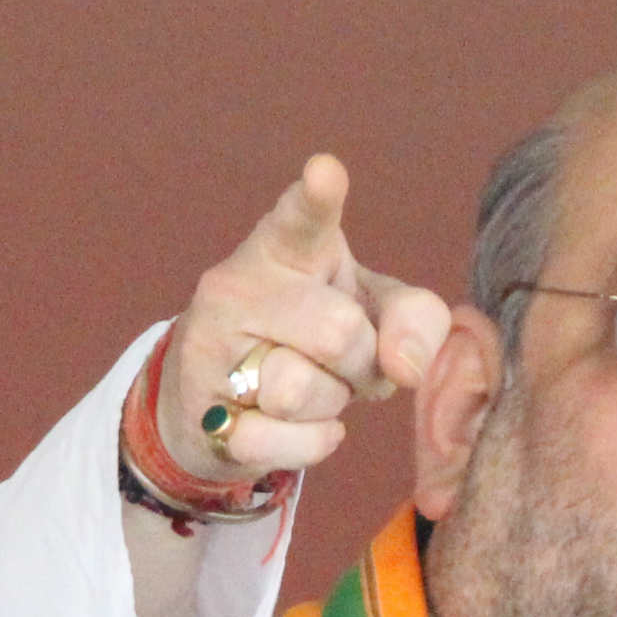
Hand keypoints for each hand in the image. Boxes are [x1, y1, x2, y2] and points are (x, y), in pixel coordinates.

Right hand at [157, 153, 453, 481]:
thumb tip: (407, 365)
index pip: (301, 221)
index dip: (316, 200)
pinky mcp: (203, 410)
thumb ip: (413, 319)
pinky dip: (309, 444)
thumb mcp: (372, 315)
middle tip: (347, 366)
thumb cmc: (315, 342)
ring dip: (329, 405)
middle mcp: (239, 285)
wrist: (226, 405)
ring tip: (313, 390)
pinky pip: (281, 442)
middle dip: (362, 364)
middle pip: (339, 332)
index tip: (327, 172)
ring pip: (301, 390)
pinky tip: (300, 428)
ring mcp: (212, 346)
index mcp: (287, 250)